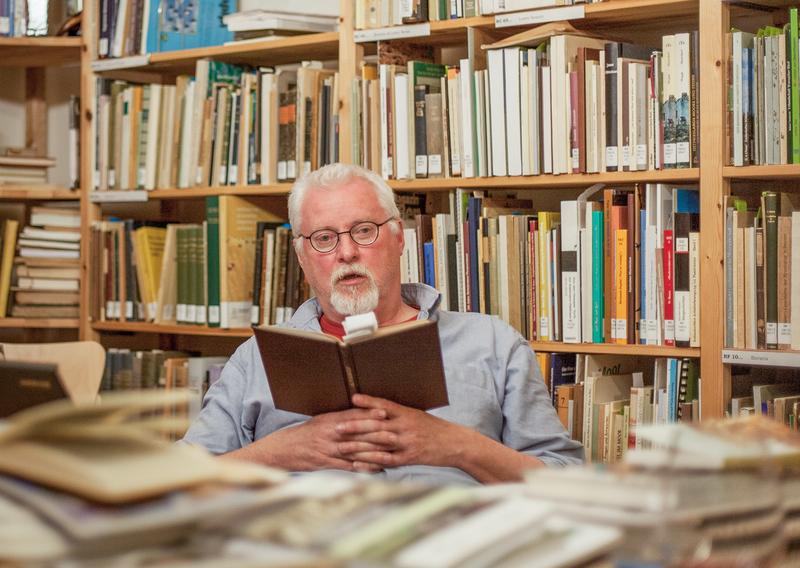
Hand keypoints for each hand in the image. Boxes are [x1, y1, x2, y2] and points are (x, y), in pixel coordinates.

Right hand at [226, 407, 396, 472]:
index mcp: (329, 420)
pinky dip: (363, 468)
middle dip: (376, 433)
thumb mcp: (321, 420)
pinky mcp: (327, 464)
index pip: (352, 415)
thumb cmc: (305, 433)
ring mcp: (328, 450)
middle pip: (356, 433)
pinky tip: (376, 469)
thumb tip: (360, 411)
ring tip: (389, 452)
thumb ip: (339, 417)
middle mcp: (329, 434)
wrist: (284, 449)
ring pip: (354, 450)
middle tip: (394, 433)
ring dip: (373, 452)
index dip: (369, 414)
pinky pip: (347, 466)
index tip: (385, 412)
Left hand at [335, 394, 471, 469]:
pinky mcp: (408, 458)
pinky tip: (357, 463)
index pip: (385, 405)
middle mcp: (406, 427)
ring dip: (358, 445)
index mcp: (408, 413)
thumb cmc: (435, 429)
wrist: (455, 444)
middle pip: (377, 425)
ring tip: (340, 446)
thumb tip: (378, 410)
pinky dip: (370, 462)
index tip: (353, 398)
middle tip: (337, 427)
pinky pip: (386, 460)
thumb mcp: (418, 416)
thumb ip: (399, 414)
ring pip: (378, 443)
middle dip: (355, 426)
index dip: (369, 402)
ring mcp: (407, 443)